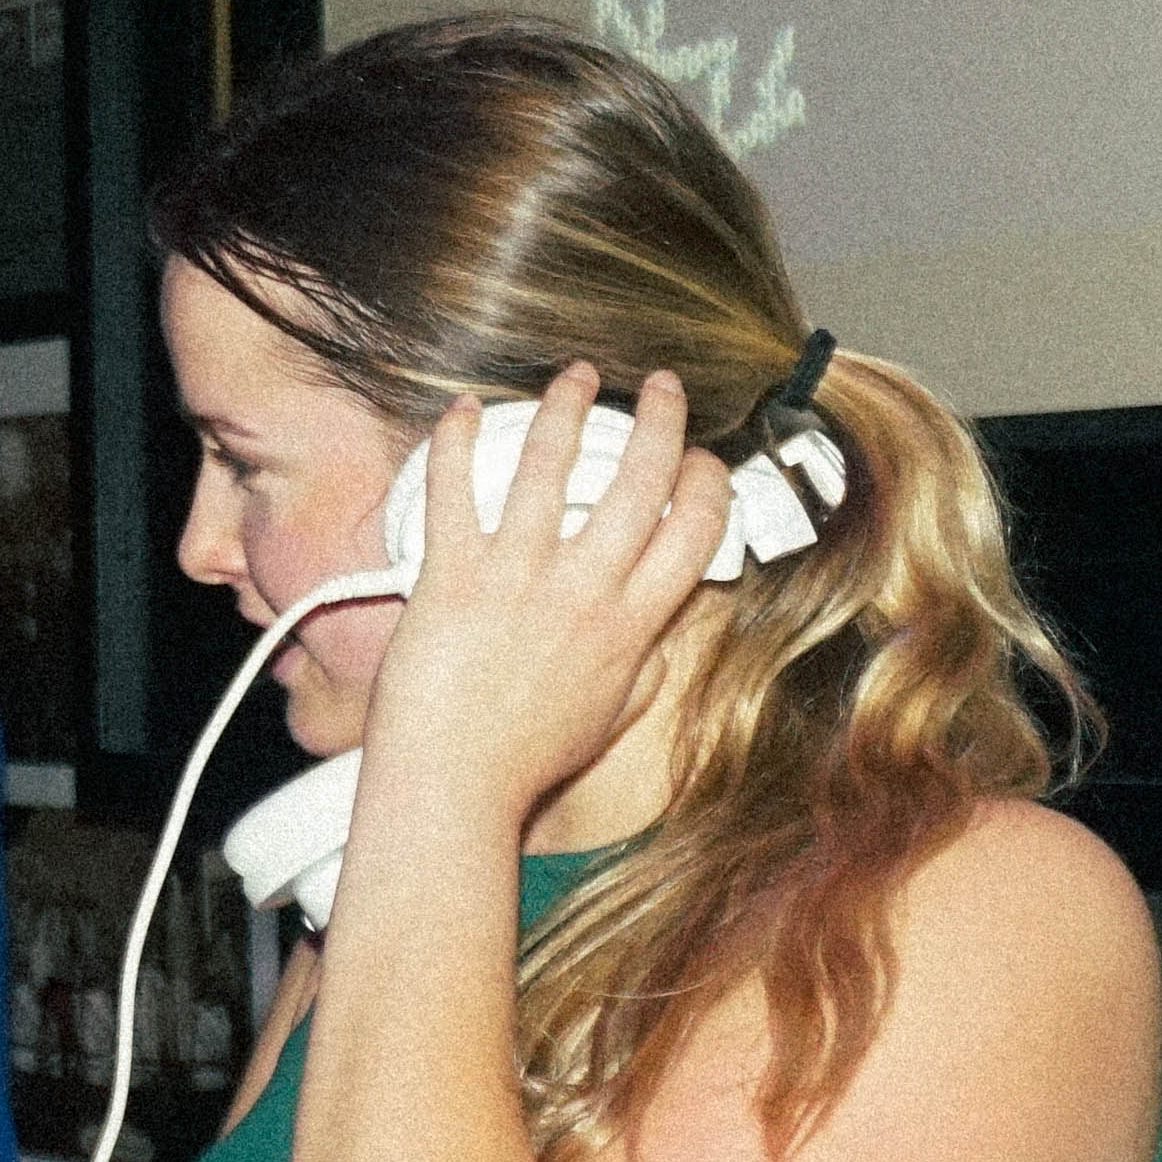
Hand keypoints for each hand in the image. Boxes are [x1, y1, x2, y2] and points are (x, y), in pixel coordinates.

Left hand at [356, 363, 735, 829]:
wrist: (452, 787)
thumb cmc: (527, 762)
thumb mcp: (614, 720)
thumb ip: (648, 669)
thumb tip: (666, 634)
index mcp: (632, 627)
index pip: (696, 533)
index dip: (709, 482)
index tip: (703, 458)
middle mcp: (585, 593)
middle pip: (642, 481)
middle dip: (660, 419)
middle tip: (660, 386)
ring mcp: (518, 578)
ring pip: (554, 464)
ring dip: (569, 406)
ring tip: (576, 374)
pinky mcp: (452, 575)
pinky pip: (456, 487)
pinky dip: (459, 440)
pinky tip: (466, 409)